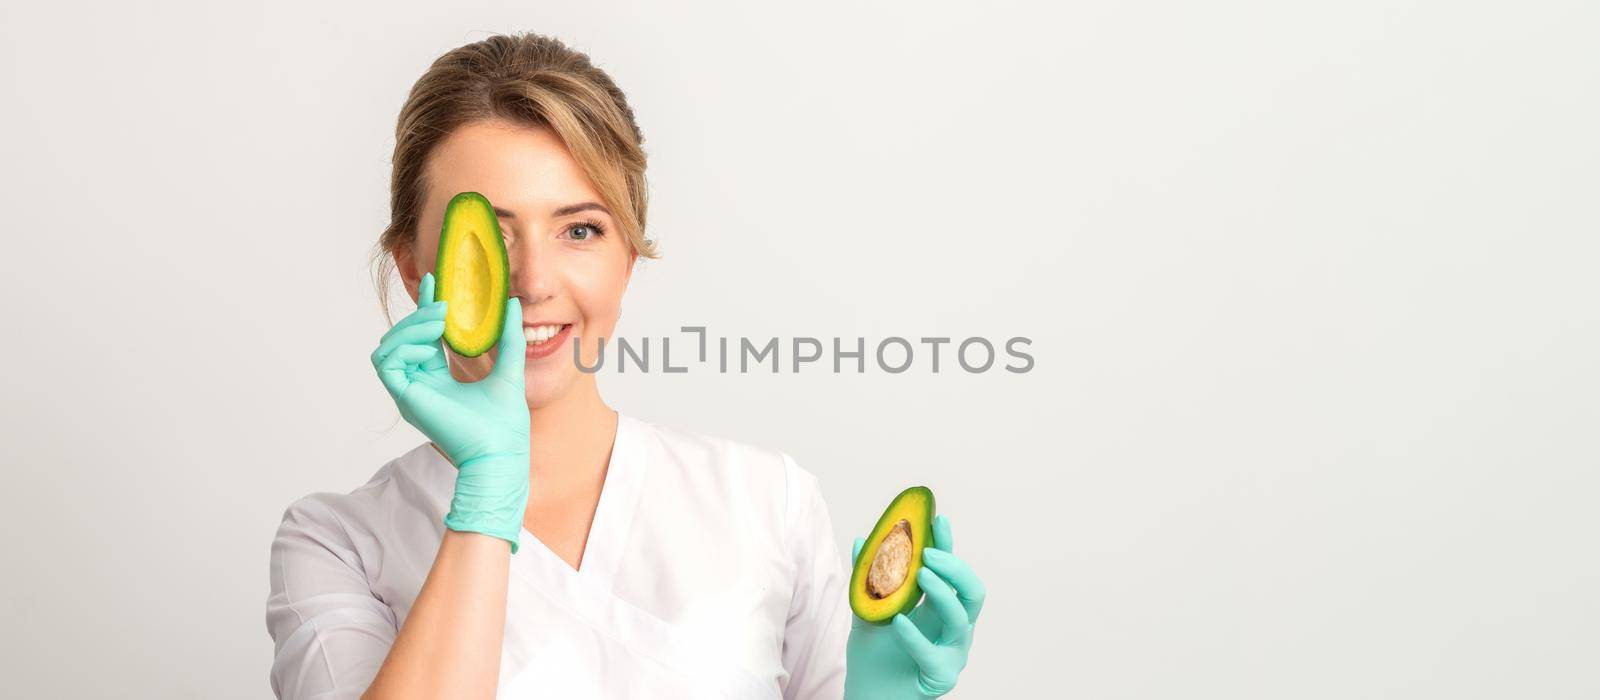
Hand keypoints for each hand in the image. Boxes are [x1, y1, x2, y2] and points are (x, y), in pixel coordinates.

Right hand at [369, 272, 531, 552]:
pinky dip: (403, 343)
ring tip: (440, 319)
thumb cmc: (505, 422)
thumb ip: (509, 338)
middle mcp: (419, 383)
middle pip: (403, 338)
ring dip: (411, 326)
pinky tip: (430, 337)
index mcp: (438, 378)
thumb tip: (513, 304)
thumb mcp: (509, 368)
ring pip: (389, 346)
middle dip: (418, 315)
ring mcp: (410, 391)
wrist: (502, 451)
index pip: (423, 336)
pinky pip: (386, 361)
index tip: (433, 282)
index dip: (424, 307)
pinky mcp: (404, 397)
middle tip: (443, 303)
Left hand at [844, 514, 985, 698]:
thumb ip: (867, 577)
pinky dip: (915, 635)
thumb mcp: (867, 609)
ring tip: (919, 575)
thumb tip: (863, 540)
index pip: (951, 571)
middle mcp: (953, 628)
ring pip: (961, 618)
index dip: (948, 545)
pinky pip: (932, 652)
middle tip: (928, 553)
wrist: (868, 694)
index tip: (938, 519)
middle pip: (973, 592)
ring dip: (942, 592)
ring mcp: (952, 652)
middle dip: (955, 567)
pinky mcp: (941, 675)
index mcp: (940, 608)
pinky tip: (898, 622)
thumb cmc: (874, 655)